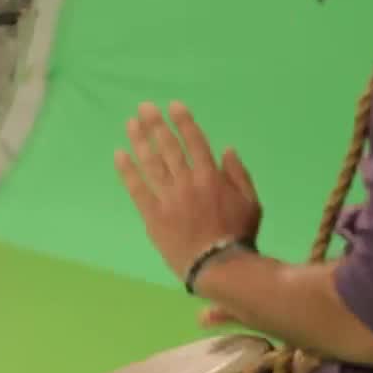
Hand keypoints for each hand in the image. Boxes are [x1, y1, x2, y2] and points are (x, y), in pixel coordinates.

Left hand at [115, 101, 262, 282]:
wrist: (218, 266)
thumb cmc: (239, 235)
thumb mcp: (252, 202)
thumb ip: (239, 174)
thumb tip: (227, 149)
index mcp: (212, 177)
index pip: (195, 141)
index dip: (183, 121)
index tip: (173, 105)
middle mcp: (187, 182)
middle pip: (169, 147)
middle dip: (156, 124)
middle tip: (144, 107)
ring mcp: (168, 198)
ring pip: (151, 163)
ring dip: (140, 141)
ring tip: (131, 124)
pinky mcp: (153, 215)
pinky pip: (137, 189)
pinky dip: (127, 171)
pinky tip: (120, 155)